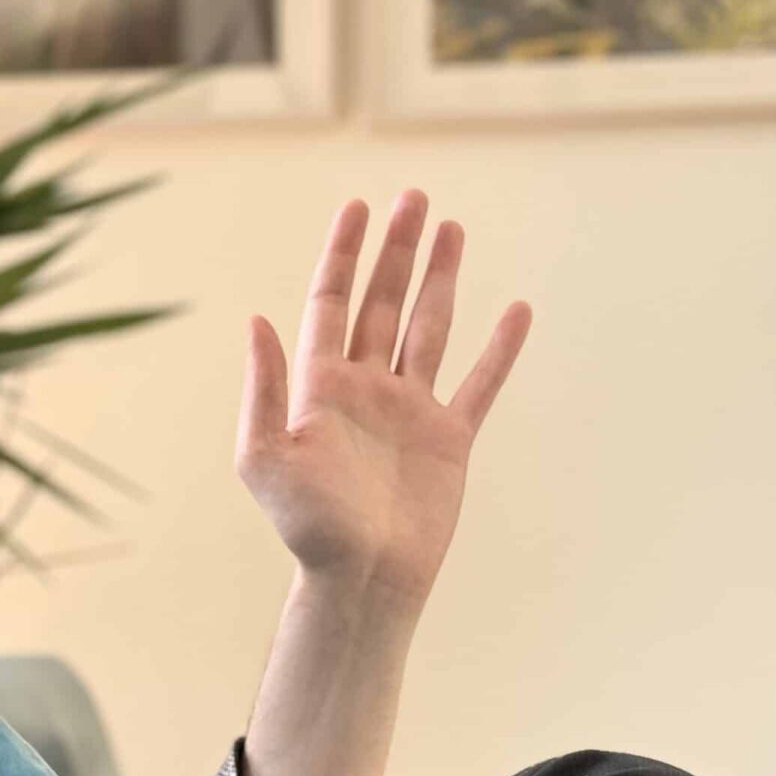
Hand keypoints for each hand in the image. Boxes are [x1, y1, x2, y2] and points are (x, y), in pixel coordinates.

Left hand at [236, 190, 532, 613]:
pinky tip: (515, 311)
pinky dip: (499, 349)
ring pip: (427, 327)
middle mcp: (365, 389)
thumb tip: (260, 320)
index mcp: (320, 386)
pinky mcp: (448, 438)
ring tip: (452, 228)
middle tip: (414, 197)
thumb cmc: (307, 525)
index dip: (343, 253)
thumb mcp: (265, 455)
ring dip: (440, 278)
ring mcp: (408, 410)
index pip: (330, 302)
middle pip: (382, 301)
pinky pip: (479, 383)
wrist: (360, 578)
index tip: (358, 206)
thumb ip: (265, 387)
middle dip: (397, 250)